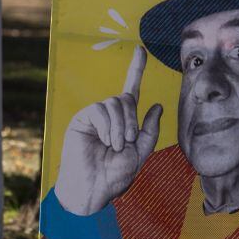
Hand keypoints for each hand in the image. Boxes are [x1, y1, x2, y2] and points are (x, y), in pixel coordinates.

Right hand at [53, 46, 162, 215]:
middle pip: (125, 98)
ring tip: (115, 145)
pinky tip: (105, 141)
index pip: (131, 90)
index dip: (136, 69)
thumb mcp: (140, 153)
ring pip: (114, 103)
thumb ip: (150, 130)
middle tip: (125, 143)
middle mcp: (109, 115)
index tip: (140, 49)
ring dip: (120, 126)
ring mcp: (94, 116)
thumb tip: (156, 105)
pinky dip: (108, 126)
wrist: (93, 188)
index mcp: (124, 121)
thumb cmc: (115, 175)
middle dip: (131, 120)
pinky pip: (100, 110)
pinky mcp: (82, 119)